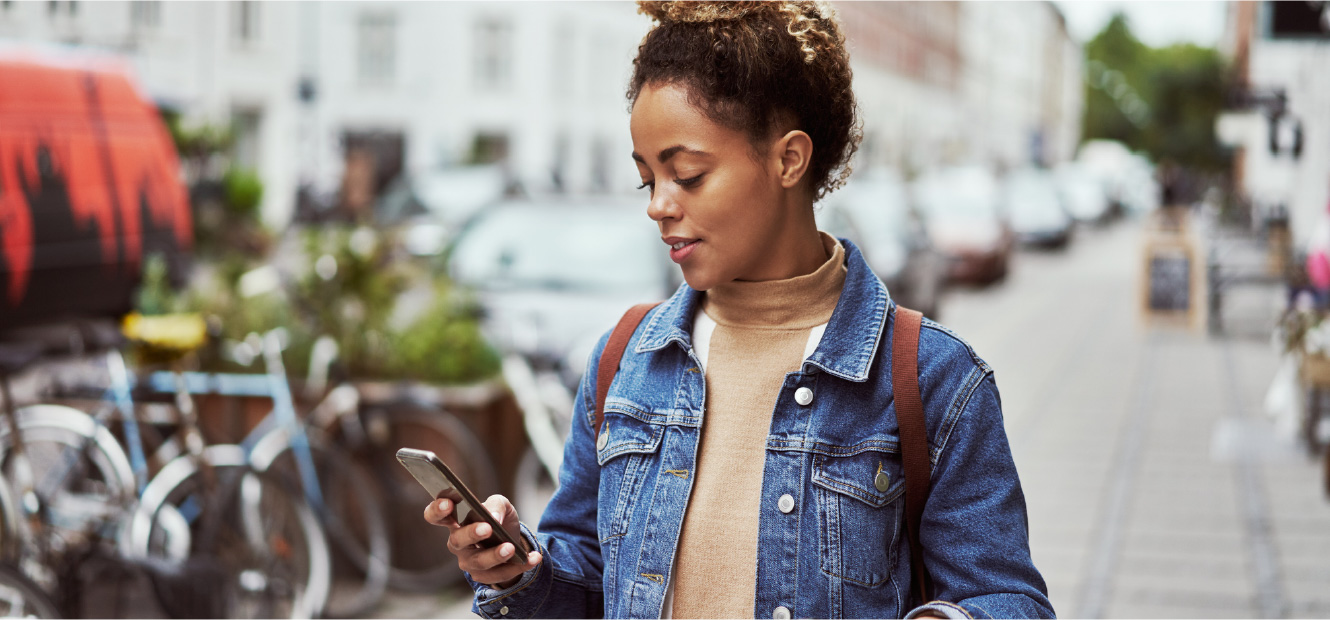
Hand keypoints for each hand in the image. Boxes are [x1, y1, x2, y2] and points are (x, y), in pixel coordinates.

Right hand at [424, 494, 542, 588]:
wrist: (513, 540)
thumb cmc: (498, 518)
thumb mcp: (501, 505)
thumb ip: (495, 505)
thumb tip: (493, 517)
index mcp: (455, 520)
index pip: (436, 516)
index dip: (437, 510)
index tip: (448, 504)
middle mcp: (457, 542)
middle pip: (457, 540)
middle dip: (471, 534)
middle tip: (487, 528)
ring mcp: (468, 561)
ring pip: (479, 561)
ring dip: (496, 555)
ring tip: (511, 548)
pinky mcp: (483, 575)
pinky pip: (499, 574)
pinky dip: (518, 566)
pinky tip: (533, 558)